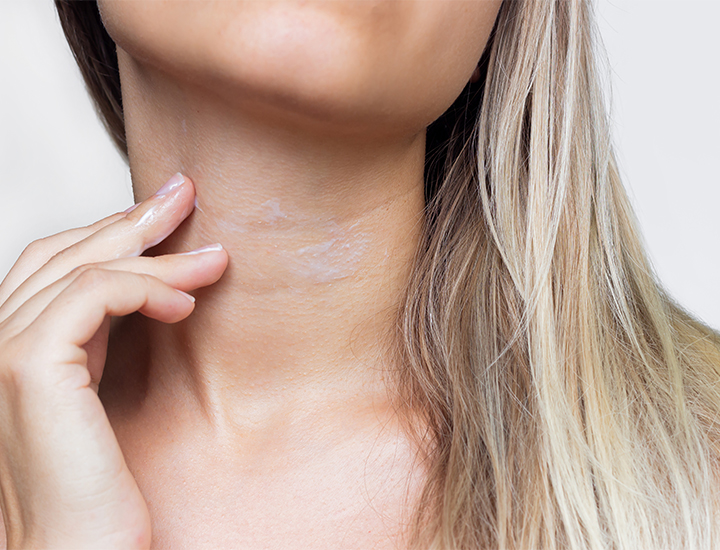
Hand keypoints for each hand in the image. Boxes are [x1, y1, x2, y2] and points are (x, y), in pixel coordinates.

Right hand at [0, 173, 227, 548]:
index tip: (168, 214)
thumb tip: (158, 292)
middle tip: (186, 192)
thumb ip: (110, 344)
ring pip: (83, 267)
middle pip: (65, 252)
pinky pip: (93, 295)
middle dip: (131, 219)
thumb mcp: (107, 398)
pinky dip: (145, 287)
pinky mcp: (28, 367)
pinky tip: (186, 302)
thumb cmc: (101, 491)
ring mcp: (4, 351)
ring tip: (215, 256)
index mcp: (17, 348)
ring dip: (156, 253)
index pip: (58, 265)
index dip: (112, 231)